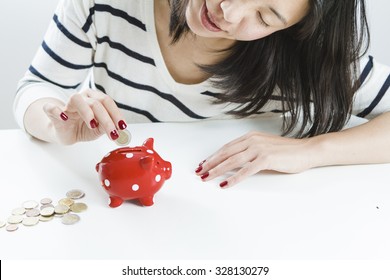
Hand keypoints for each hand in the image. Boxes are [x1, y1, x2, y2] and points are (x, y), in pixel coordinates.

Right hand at [43, 89, 126, 144]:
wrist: (66, 134)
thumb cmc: (84, 128)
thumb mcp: (99, 129)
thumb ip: (107, 127)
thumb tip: (117, 128)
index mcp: (94, 98)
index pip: (107, 101)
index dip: (116, 114)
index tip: (122, 127)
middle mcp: (82, 97)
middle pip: (96, 102)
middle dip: (106, 119)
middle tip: (112, 133)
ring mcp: (67, 104)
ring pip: (77, 99)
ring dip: (87, 112)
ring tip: (93, 125)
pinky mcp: (53, 112)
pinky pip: (51, 107)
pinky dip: (57, 111)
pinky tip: (64, 117)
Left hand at [195, 131, 313, 187]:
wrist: (307, 150)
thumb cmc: (287, 151)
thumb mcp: (264, 147)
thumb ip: (250, 152)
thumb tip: (234, 163)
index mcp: (250, 137)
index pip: (227, 147)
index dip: (213, 156)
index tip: (204, 163)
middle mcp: (252, 140)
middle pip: (226, 153)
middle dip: (210, 163)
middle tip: (199, 171)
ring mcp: (259, 149)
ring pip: (232, 161)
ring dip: (217, 170)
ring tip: (207, 177)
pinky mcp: (266, 159)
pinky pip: (246, 170)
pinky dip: (234, 178)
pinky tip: (225, 184)